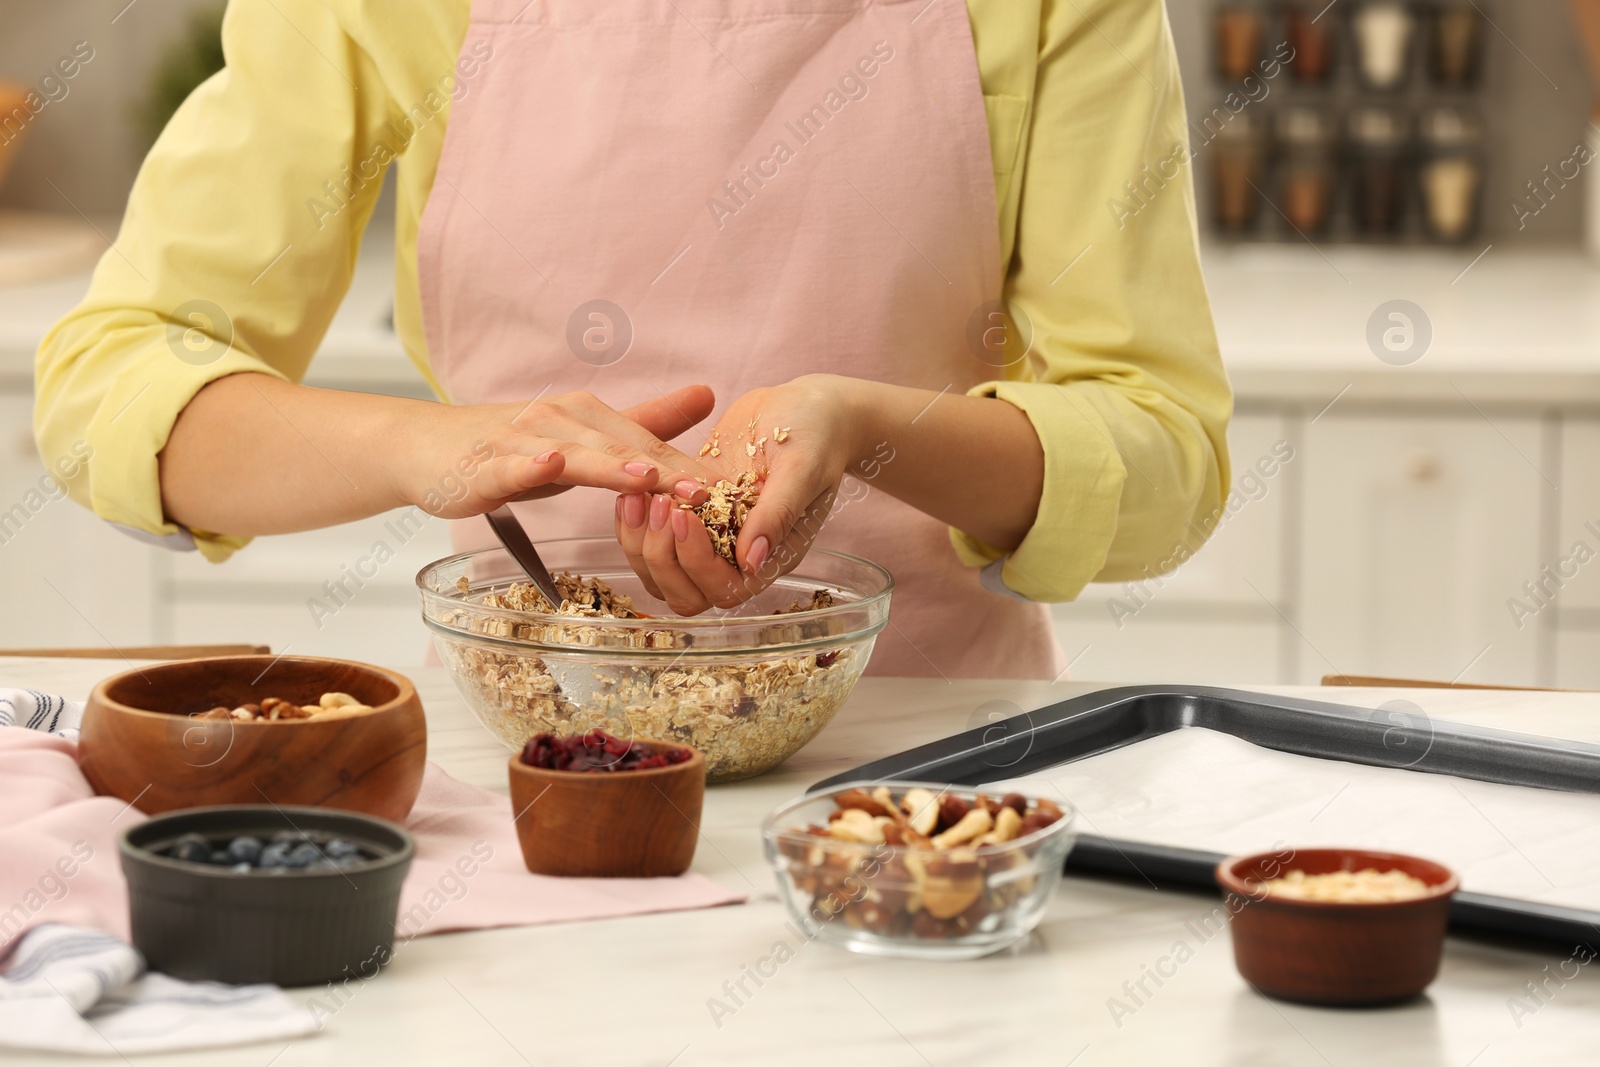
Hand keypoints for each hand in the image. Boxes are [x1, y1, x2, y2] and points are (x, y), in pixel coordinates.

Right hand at [397, 386, 720, 519]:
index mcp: (588, 416)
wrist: (424, 448)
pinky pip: (510, 465)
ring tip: (646, 476)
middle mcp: (560, 420)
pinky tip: (549, 463)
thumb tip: (708, 394)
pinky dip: (529, 464)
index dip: (687, 468)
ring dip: (609, 464)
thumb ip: (645, 419)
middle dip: (664, 469)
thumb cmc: (510, 446)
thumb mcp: (584, 435)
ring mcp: (521, 441)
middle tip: (706, 493)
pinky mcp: (485, 465)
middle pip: (618, 447)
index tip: (730, 494)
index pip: (648, 444)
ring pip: (572, 454)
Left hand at [615, 375, 865, 613]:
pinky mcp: (691, 512)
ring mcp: (711, 535)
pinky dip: (635, 522)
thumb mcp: (803, 468)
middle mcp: (738, 554)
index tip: (686, 515)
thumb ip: (779, 514)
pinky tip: (631, 490)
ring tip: (636, 496)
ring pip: (661, 570)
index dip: (697, 562)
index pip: (725, 588)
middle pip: (686, 592)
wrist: (806, 407)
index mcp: (771, 554)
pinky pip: (653, 537)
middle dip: (663, 556)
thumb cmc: (816, 435)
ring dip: (642, 542)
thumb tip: (751, 563)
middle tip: (662, 504)